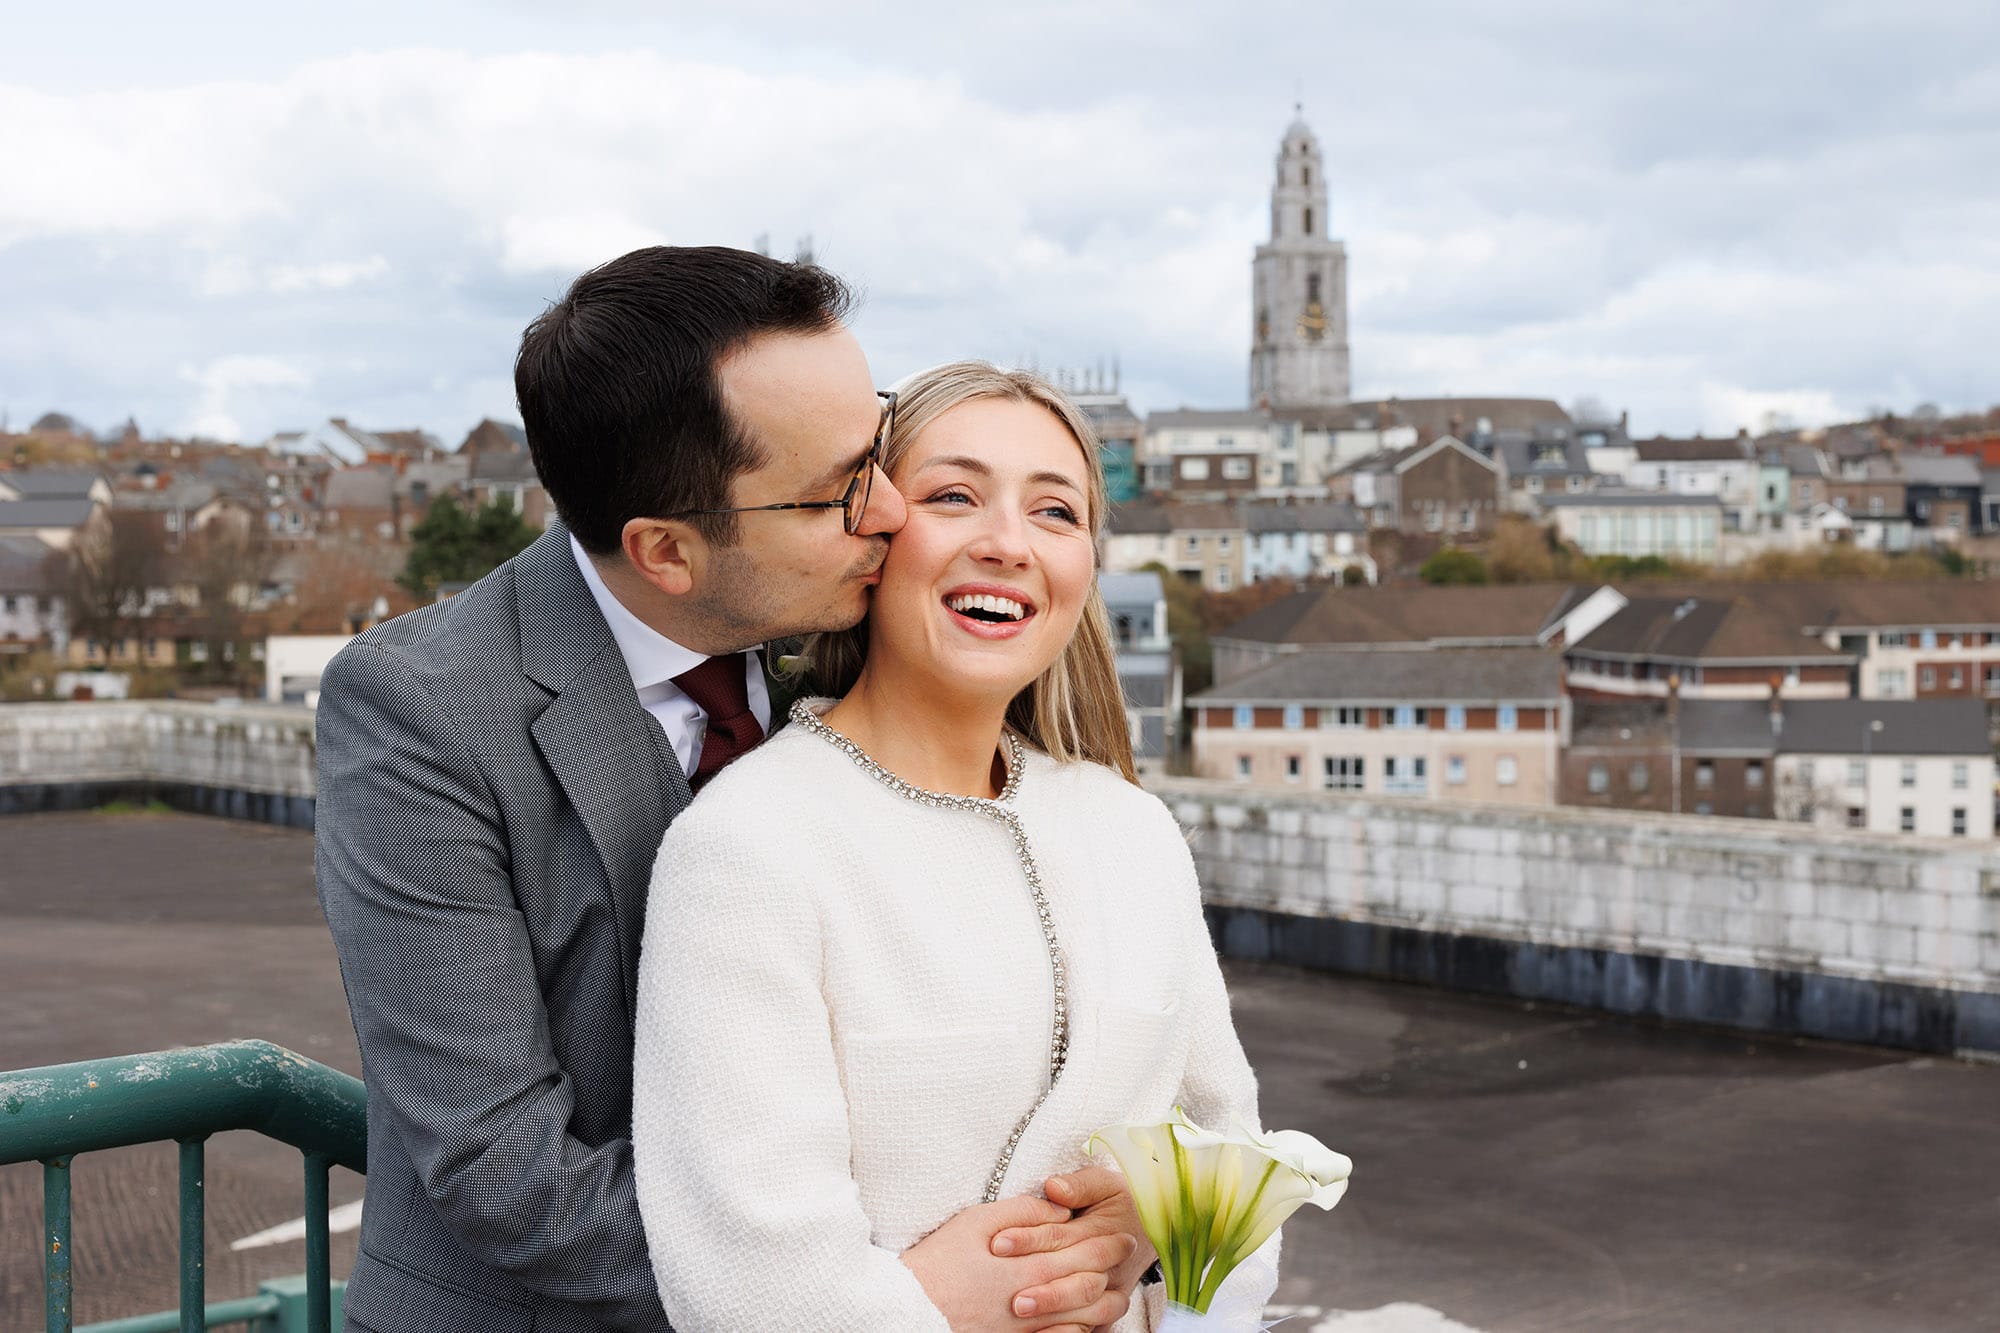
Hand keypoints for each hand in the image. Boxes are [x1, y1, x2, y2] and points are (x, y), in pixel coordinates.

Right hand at [902, 1193, 1134, 1332]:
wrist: (909, 1309)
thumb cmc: (939, 1262)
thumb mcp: (976, 1222)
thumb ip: (1024, 1212)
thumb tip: (1061, 1209)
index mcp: (1029, 1268)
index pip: (1086, 1255)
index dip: (1109, 1244)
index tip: (1125, 1234)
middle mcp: (1035, 1303)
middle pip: (1091, 1289)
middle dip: (1114, 1270)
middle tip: (1127, 1255)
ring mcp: (1026, 1331)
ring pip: (1082, 1321)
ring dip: (1105, 1305)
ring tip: (1117, 1290)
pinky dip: (1080, 1332)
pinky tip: (1085, 1321)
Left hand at [992, 1167, 1155, 1330]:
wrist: (1148, 1228)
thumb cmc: (1119, 1202)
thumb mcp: (1104, 1183)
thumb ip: (1079, 1185)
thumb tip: (1053, 1187)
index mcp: (1107, 1232)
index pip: (1062, 1238)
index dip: (1029, 1239)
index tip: (998, 1243)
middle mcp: (1111, 1267)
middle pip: (1074, 1279)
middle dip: (1040, 1286)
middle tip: (1010, 1294)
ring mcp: (1112, 1292)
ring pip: (1085, 1308)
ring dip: (1053, 1311)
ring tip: (1021, 1310)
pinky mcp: (1107, 1310)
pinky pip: (1091, 1327)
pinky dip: (1066, 1330)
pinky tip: (1039, 1332)